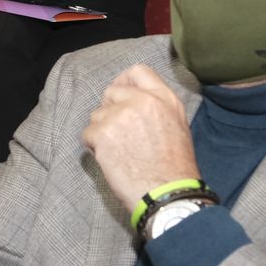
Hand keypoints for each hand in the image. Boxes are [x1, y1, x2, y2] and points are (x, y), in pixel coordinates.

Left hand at [81, 64, 198, 213]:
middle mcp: (142, 100)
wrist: (166, 193)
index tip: (119, 94)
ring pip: (97, 114)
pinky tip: (112, 160)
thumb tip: (133, 100)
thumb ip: (156, 107)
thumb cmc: (174, 168)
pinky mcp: (103, 132)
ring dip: (102, 131)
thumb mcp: (176, 126)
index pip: (138, 71)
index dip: (124, 81)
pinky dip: (95, 148)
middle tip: (118, 133)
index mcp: (164, 98)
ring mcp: (120, 114)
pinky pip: (88, 134)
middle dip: (110, 110)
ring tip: (120, 152)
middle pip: (111, 92)